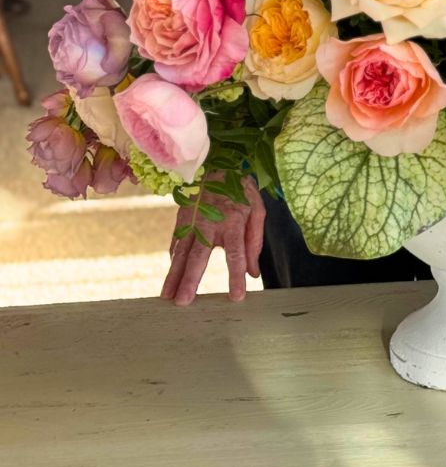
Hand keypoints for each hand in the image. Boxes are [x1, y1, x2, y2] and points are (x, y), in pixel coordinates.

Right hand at [161, 174, 264, 305]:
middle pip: (199, 255)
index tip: (236, 297)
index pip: (236, 254)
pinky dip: (172, 261)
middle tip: (183, 302)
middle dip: (191, 279)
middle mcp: (210, 222)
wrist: (218, 164)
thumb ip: (254, 242)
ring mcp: (192, 221)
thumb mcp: (257, 210)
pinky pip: (176, 243)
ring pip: (181, 252)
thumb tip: (253, 273)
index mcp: (233, 221)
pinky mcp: (181, 219)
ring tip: (167, 297)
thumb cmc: (240, 192)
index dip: (236, 276)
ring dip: (173, 275)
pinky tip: (170, 278)